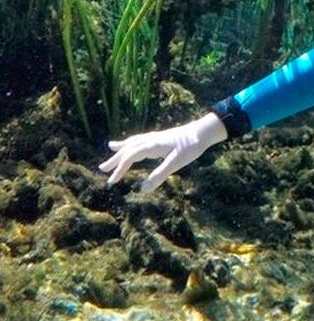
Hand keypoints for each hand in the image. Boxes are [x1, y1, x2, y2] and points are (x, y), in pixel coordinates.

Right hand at [98, 112, 227, 192]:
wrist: (204, 131)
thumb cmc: (191, 147)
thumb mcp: (176, 163)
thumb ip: (159, 175)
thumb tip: (142, 189)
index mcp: (152, 145)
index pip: (130, 157)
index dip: (119, 169)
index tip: (111, 182)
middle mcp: (151, 139)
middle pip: (128, 149)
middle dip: (115, 159)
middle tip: (102, 169)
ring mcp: (156, 137)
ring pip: (134, 142)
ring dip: (122, 148)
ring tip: (110, 147)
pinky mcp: (161, 137)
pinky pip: (142, 139)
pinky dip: (133, 141)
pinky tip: (134, 142)